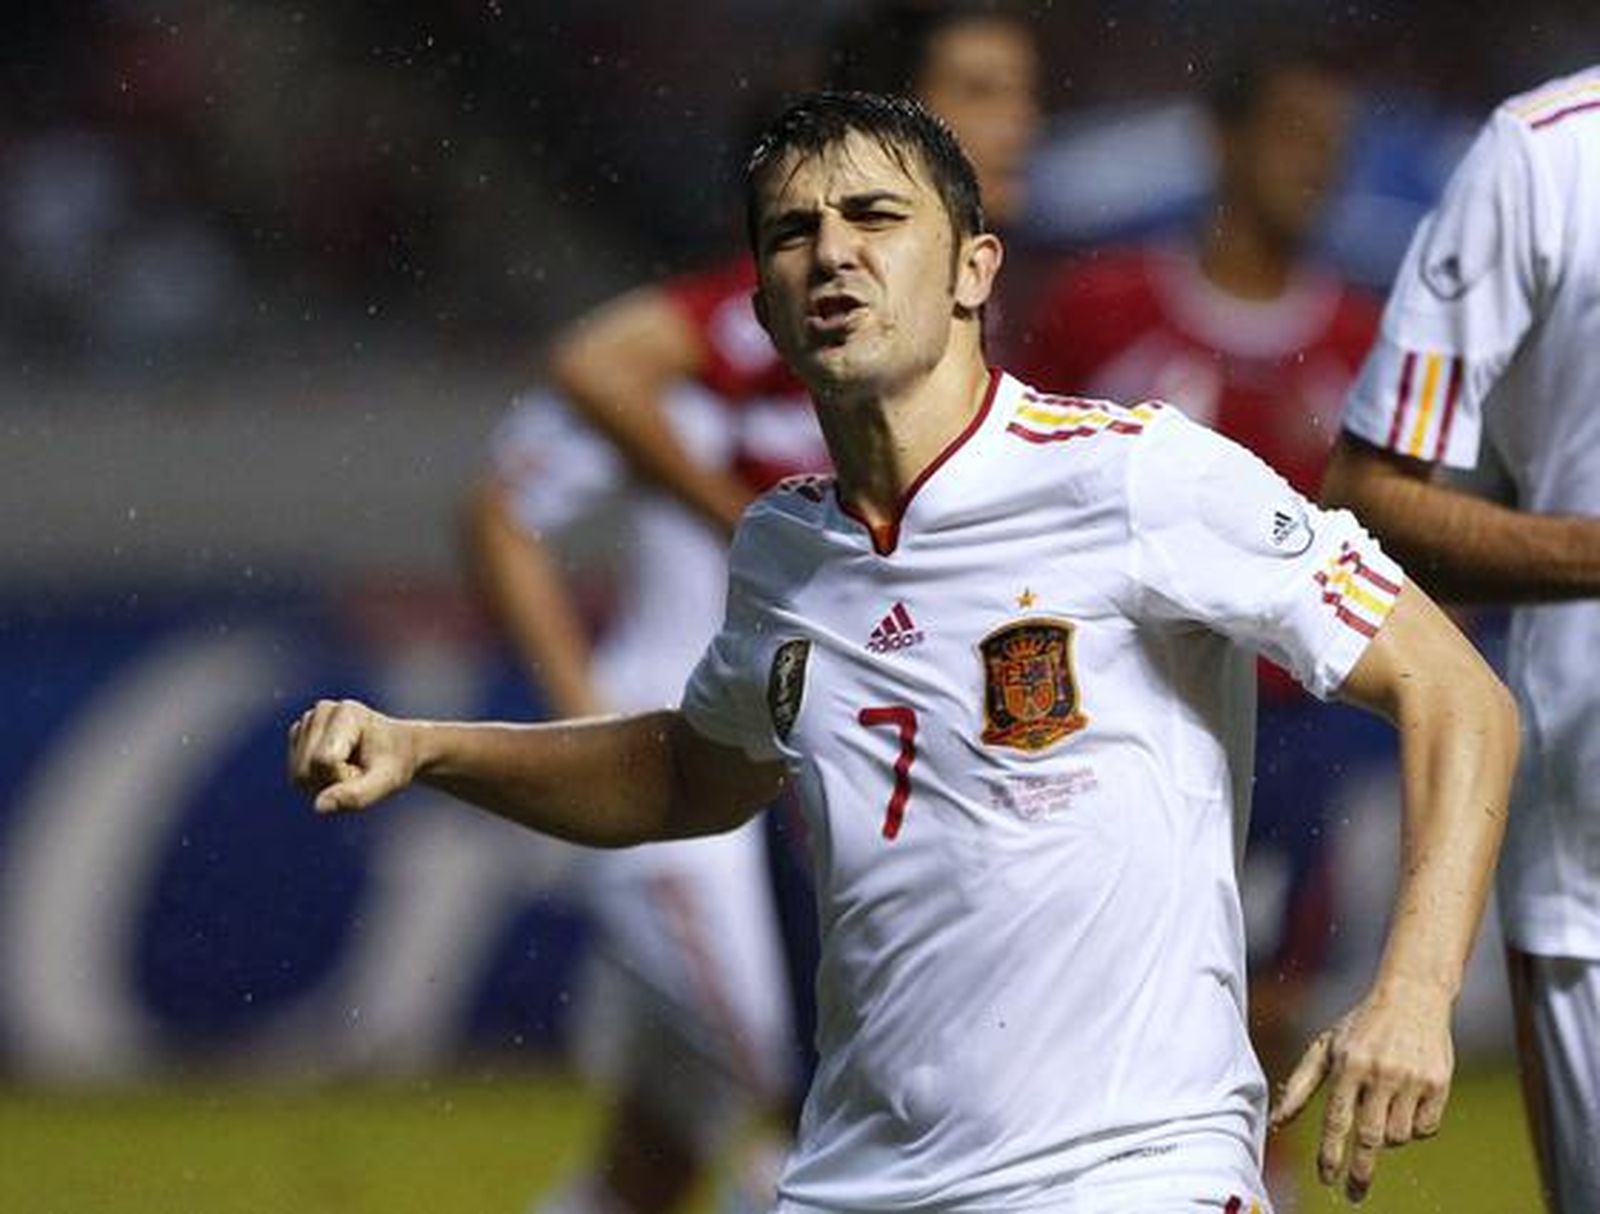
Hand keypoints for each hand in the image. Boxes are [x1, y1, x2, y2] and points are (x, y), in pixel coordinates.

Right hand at [287, 698, 418, 812]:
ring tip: (350, 768)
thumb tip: (318, 807)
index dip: (344, 778)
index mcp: (347, 713)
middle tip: (359, 772)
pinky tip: (336, 769)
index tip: (367, 769)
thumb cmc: (395, 762)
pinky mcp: (298, 737)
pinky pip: (296, 776)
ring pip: (298, 776)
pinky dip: (316, 781)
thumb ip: (356, 795)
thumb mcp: (386, 782)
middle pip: (305, 770)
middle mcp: (322, 711)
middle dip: (332, 783)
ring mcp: (307, 722)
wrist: (398, 748)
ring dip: (324, 784)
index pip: (323, 762)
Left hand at [1269, 978, 1454, 1202]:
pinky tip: (1406, 1108)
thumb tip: (1277, 1121)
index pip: (1336, 1120)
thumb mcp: (1326, 1046)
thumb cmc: (1362, 1025)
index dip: (1330, 1154)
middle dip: (1360, 1171)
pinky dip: (1414, 1129)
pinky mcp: (1439, 1083)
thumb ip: (1300, 1085)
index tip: (1327, 1178)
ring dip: (1387, 1139)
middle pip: (1369, 1138)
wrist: (1412, 996)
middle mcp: (1380, 1073)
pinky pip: (1425, 1128)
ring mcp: (1411, 1079)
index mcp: (1348, 1064)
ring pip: (1398, 1137)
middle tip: (1353, 1194)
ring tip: (1382, 1115)